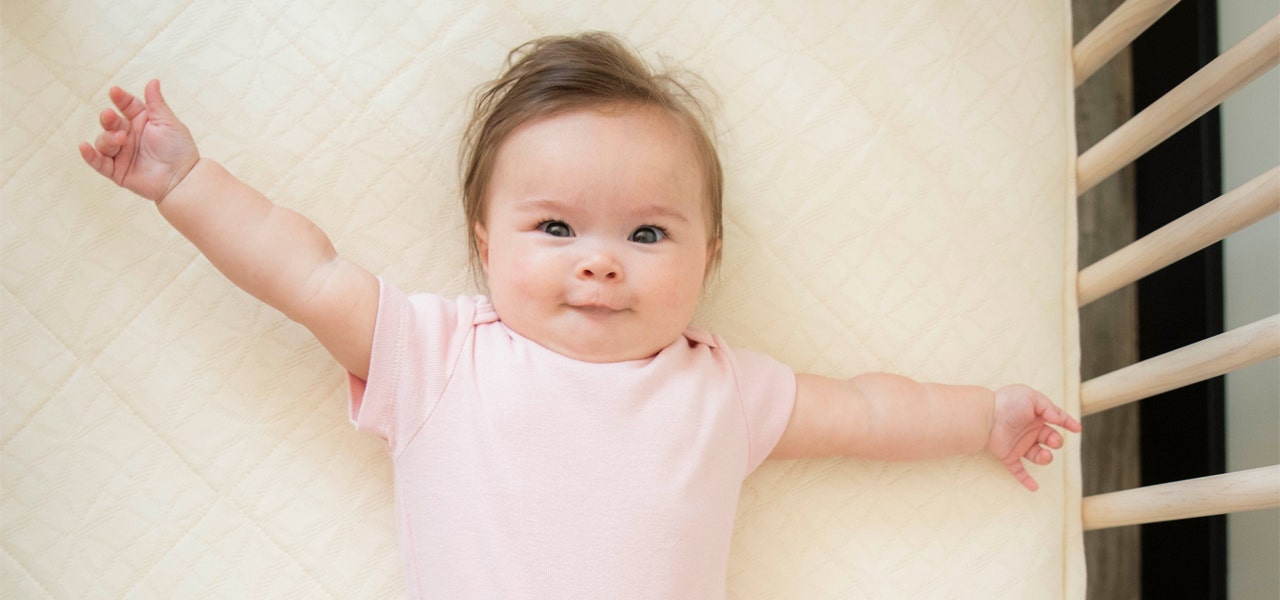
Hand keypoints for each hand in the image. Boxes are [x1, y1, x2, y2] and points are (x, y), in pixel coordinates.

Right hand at [79, 79, 198, 202]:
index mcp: (141, 121)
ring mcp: (122, 153)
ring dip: (107, 138)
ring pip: (104, 141)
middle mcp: (128, 135)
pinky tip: (84, 147)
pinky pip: (98, 162)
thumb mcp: (169, 123)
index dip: (120, 99)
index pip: (126, 105)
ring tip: (121, 139)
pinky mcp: (117, 171)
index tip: (115, 92)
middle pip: (110, 122)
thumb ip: (157, 104)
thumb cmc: (180, 149)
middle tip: (111, 116)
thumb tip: (153, 80)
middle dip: (108, 118)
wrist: (183, 178)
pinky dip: (89, 155)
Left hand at [985, 384, 1081, 491]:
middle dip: (1056, 441)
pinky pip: (1018, 471)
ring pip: (1039, 456)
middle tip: (1051, 440)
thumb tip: (1059, 419)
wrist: (986, 416)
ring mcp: (1019, 445)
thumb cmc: (1008, 403)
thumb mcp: (1032, 397)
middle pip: (1050, 439)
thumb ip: (1048, 407)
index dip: (1068, 423)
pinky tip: (1034, 488)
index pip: (1056, 419)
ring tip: (1045, 454)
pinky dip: (1026, 480)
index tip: (1077, 429)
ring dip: (1046, 458)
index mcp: (1036, 416)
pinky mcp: (1009, 456)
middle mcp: (1029, 431)